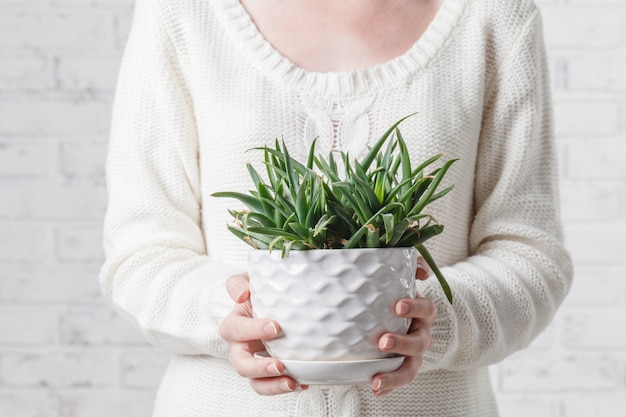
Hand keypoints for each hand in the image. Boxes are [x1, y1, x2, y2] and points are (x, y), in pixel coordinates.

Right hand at [218, 272, 306, 394]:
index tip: (276, 327)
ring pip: (254, 381)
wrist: (276, 301)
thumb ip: (239, 283)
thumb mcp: (249, 280)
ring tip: (292, 383)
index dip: (252, 330)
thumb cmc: (261, 291)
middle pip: (239, 363)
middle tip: (279, 365)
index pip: (235, 329)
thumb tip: (243, 294)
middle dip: (258, 368)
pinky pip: (272, 384)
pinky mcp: (269, 370)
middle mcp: (240, 345)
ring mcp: (254, 360)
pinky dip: (285, 386)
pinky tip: (303, 383)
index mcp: (235, 323)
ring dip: (272, 385)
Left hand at [370, 258, 436, 395]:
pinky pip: (398, 379)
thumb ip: (409, 266)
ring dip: (395, 374)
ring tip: (377, 380)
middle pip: (420, 342)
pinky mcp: (402, 367)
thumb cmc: (394, 293)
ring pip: (411, 367)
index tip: (397, 306)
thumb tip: (421, 269)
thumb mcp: (401, 278)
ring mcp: (413, 354)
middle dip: (403, 343)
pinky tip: (375, 388)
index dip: (414, 307)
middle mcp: (421, 334)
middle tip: (382, 341)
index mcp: (422, 311)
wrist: (394, 315)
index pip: (426, 308)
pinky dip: (388, 385)